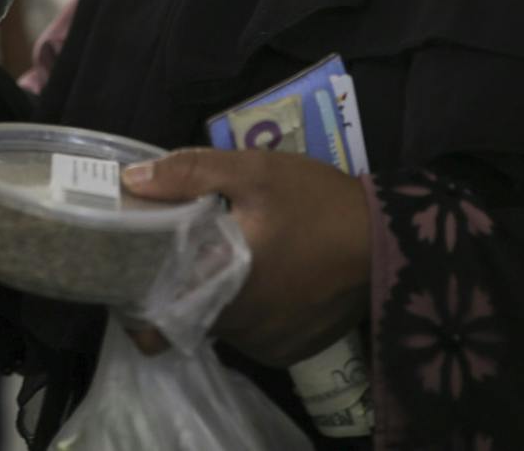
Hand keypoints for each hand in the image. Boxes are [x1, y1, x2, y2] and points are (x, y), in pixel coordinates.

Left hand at [121, 149, 372, 367]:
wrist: (393, 243)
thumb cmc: (319, 204)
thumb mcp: (256, 172)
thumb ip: (190, 174)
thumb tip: (130, 180)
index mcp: (220, 288)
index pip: (155, 326)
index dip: (138, 304)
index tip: (135, 274)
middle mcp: (237, 329)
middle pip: (186, 321)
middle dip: (179, 291)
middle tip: (187, 253)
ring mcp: (264, 345)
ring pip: (220, 326)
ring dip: (218, 299)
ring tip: (233, 258)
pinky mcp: (289, 351)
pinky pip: (251, 334)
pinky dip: (250, 311)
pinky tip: (268, 277)